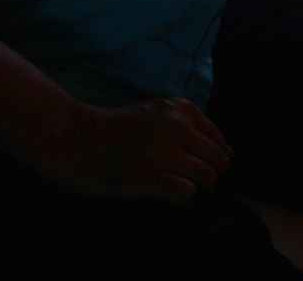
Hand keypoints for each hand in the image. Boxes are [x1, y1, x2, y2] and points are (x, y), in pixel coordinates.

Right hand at [29, 97, 232, 203]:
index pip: (218, 137)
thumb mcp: (156, 111)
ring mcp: (167, 153)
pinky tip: (172, 191)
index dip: (219, 153)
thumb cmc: (118, 126)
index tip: (215, 162)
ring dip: (200, 183)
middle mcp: (179, 128)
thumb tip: (221, 149)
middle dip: (215, 171)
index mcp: (181, 110)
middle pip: (217, 158)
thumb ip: (184, 123)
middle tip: (205, 178)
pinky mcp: (154, 176)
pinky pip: (186, 191)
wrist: (81, 137)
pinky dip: (184, 194)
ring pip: (207, 175)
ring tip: (187, 184)